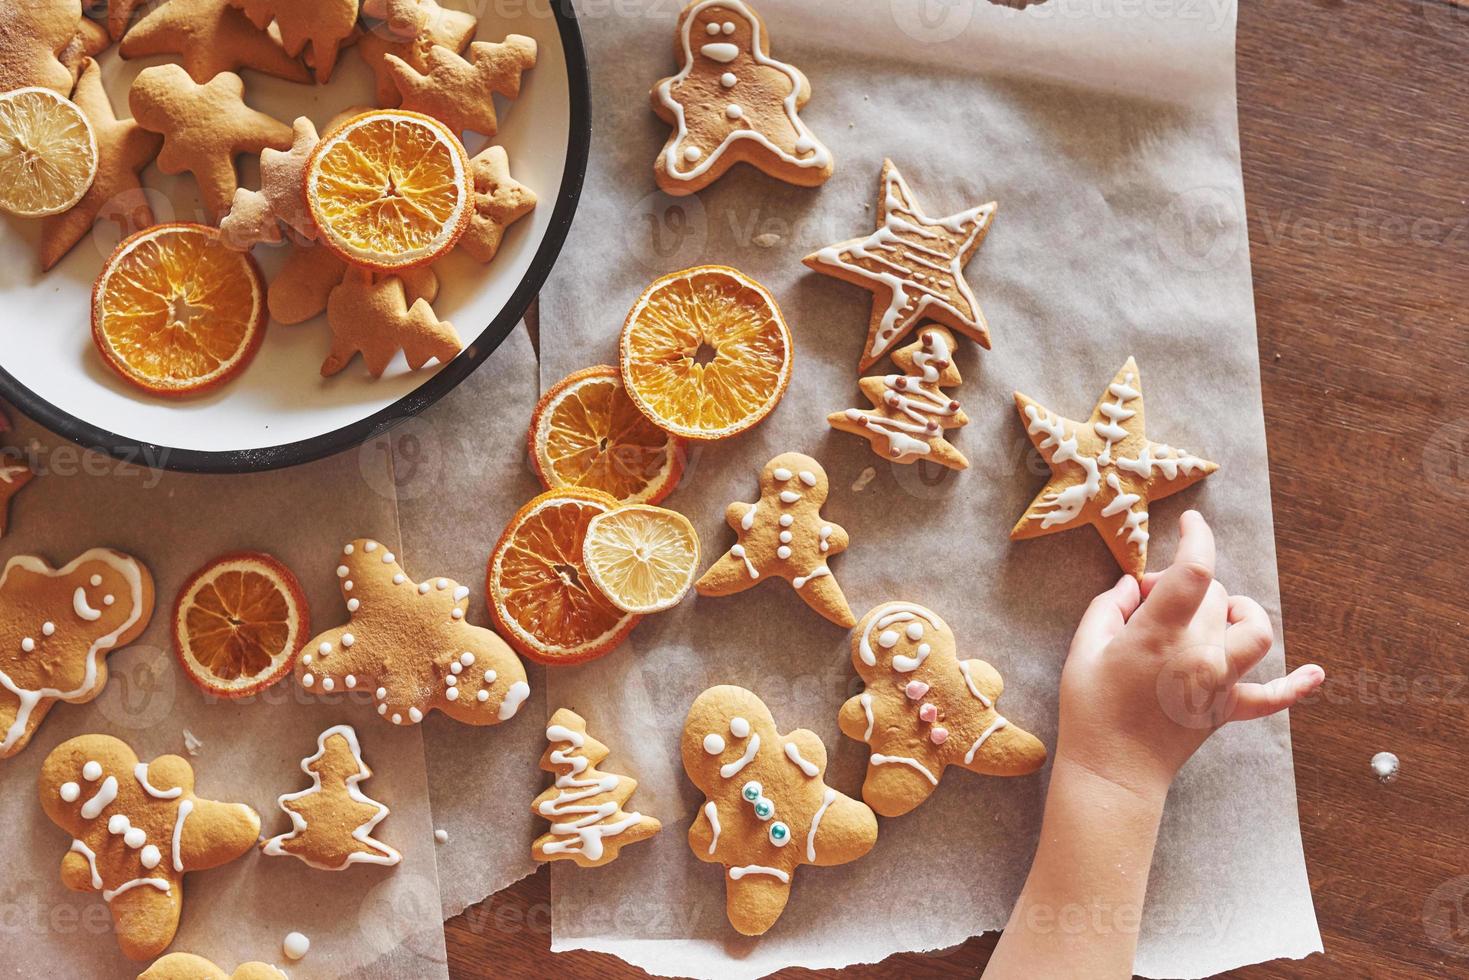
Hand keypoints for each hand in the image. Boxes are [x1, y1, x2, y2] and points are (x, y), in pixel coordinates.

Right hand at [1055, 510, 1324, 799]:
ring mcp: (1220, 681)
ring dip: (1240, 610)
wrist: (1113, 772)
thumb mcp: (1083, 648)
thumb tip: (1131, 587)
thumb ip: (1109, 607)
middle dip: (1186, 585)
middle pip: (1215, 594)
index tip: (1191, 523)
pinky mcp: (1228, 709)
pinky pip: (1273, 697)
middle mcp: (1200, 652)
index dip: (1197, 536)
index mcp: (1161, 633)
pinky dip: (1297, 685)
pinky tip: (1316, 674)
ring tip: (1214, 614)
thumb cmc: (1091, 710)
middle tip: (1148, 602)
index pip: (1195, 570)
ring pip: (1254, 629)